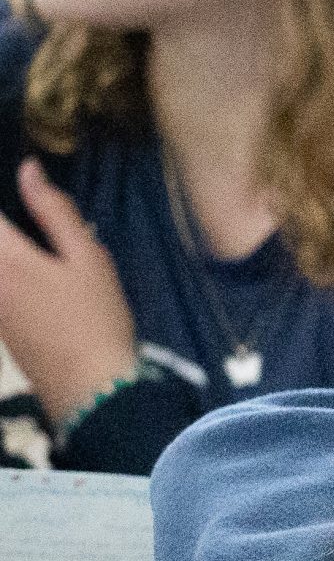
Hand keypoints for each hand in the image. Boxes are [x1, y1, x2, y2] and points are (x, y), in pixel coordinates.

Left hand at [0, 159, 140, 421]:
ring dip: (3, 246)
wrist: (90, 389)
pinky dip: (6, 266)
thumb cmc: (96, 319)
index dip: (1, 193)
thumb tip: (28, 171)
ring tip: (19, 240)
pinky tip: (19, 265)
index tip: (8, 174)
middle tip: (21, 221)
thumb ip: (55, 213)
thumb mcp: (89, 261)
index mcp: (7, 256)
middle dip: (2, 232)